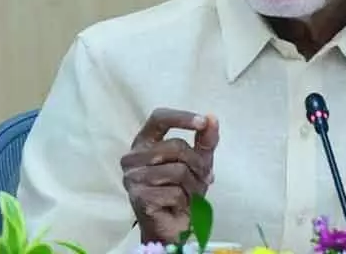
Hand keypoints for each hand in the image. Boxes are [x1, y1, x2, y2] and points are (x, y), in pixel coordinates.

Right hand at [121, 108, 219, 243]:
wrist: (172, 228)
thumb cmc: (180, 191)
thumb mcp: (197, 163)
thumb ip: (204, 141)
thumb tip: (212, 118)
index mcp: (143, 143)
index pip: (158, 118)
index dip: (181, 117)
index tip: (202, 122)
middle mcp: (132, 157)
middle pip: (176, 146)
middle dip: (197, 164)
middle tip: (204, 179)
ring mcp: (133, 178)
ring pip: (178, 170)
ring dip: (193, 185)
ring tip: (190, 195)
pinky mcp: (139, 197)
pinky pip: (175, 192)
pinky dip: (185, 201)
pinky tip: (178, 206)